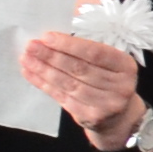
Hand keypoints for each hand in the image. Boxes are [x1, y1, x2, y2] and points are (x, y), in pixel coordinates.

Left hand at [20, 30, 143, 145]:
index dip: (69, 45)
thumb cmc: (109, 80)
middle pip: (80, 69)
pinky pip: (62, 97)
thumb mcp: (109, 62)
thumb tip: (56, 34)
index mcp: (126, 66)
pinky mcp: (90, 117)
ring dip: (44, 70)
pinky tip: (31, 73)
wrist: (119, 116)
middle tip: (31, 46)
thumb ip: (87, 49)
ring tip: (26, 58)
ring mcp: (106, 104)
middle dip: (52, 56)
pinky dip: (43, 84)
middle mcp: (120, 86)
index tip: (46, 37)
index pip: (95, 53)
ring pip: (68, 84)